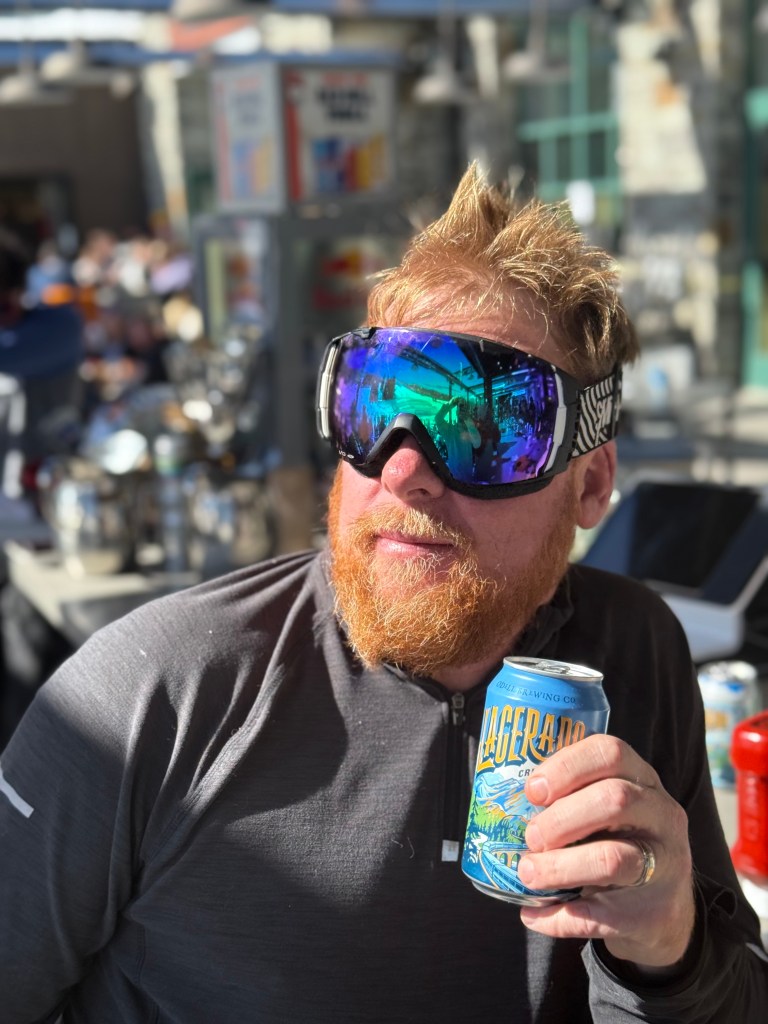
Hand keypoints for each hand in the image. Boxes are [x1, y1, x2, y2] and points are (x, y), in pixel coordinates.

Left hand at [517, 734, 695, 971]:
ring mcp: (662, 865)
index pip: (610, 753)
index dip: (566, 767)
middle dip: (561, 818)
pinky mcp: (651, 912)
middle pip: (614, 799)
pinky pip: (602, 915)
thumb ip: (569, 797)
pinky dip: (561, 916)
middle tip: (530, 838)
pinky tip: (534, 914)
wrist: (661, 908)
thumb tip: (501, 801)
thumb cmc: (617, 842)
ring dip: (559, 867)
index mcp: (641, 779)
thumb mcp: (606, 809)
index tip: (532, 791)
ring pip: (613, 858)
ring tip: (528, 874)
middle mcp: (660, 814)